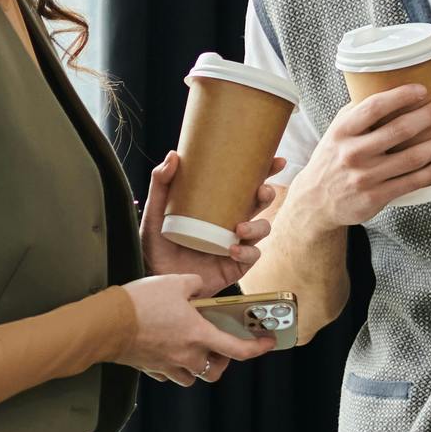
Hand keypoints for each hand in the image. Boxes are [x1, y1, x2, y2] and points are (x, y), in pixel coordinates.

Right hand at [117, 273, 275, 388]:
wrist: (105, 324)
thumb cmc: (139, 303)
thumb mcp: (173, 282)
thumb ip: (194, 284)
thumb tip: (198, 286)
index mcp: (198, 336)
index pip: (238, 350)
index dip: (258, 348)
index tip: (267, 343)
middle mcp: (187, 356)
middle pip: (215, 371)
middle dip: (222, 362)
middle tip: (220, 347)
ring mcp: (167, 365)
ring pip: (191, 376)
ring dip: (197, 366)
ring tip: (192, 349)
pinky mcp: (150, 368)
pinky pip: (168, 374)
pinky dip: (172, 366)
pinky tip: (167, 351)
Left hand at [141, 152, 283, 289]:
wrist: (155, 276)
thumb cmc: (156, 244)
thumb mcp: (155, 211)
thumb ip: (160, 184)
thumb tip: (173, 155)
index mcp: (218, 206)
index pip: (245, 186)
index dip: (264, 172)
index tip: (276, 160)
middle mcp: (231, 223)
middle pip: (259, 204)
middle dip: (267, 194)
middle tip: (261, 190)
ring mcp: (235, 244)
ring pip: (261, 229)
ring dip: (257, 226)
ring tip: (239, 228)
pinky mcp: (235, 265)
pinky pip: (251, 256)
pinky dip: (246, 252)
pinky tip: (231, 250)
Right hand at [291, 87, 430, 228]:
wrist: (315, 201)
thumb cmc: (331, 160)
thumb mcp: (335, 132)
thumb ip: (357, 114)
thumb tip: (389, 90)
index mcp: (341, 132)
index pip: (374, 107)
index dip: (401, 96)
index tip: (422, 90)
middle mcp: (352, 153)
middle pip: (399, 130)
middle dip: (429, 115)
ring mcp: (365, 177)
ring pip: (412, 158)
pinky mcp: (376, 196)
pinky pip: (413, 181)